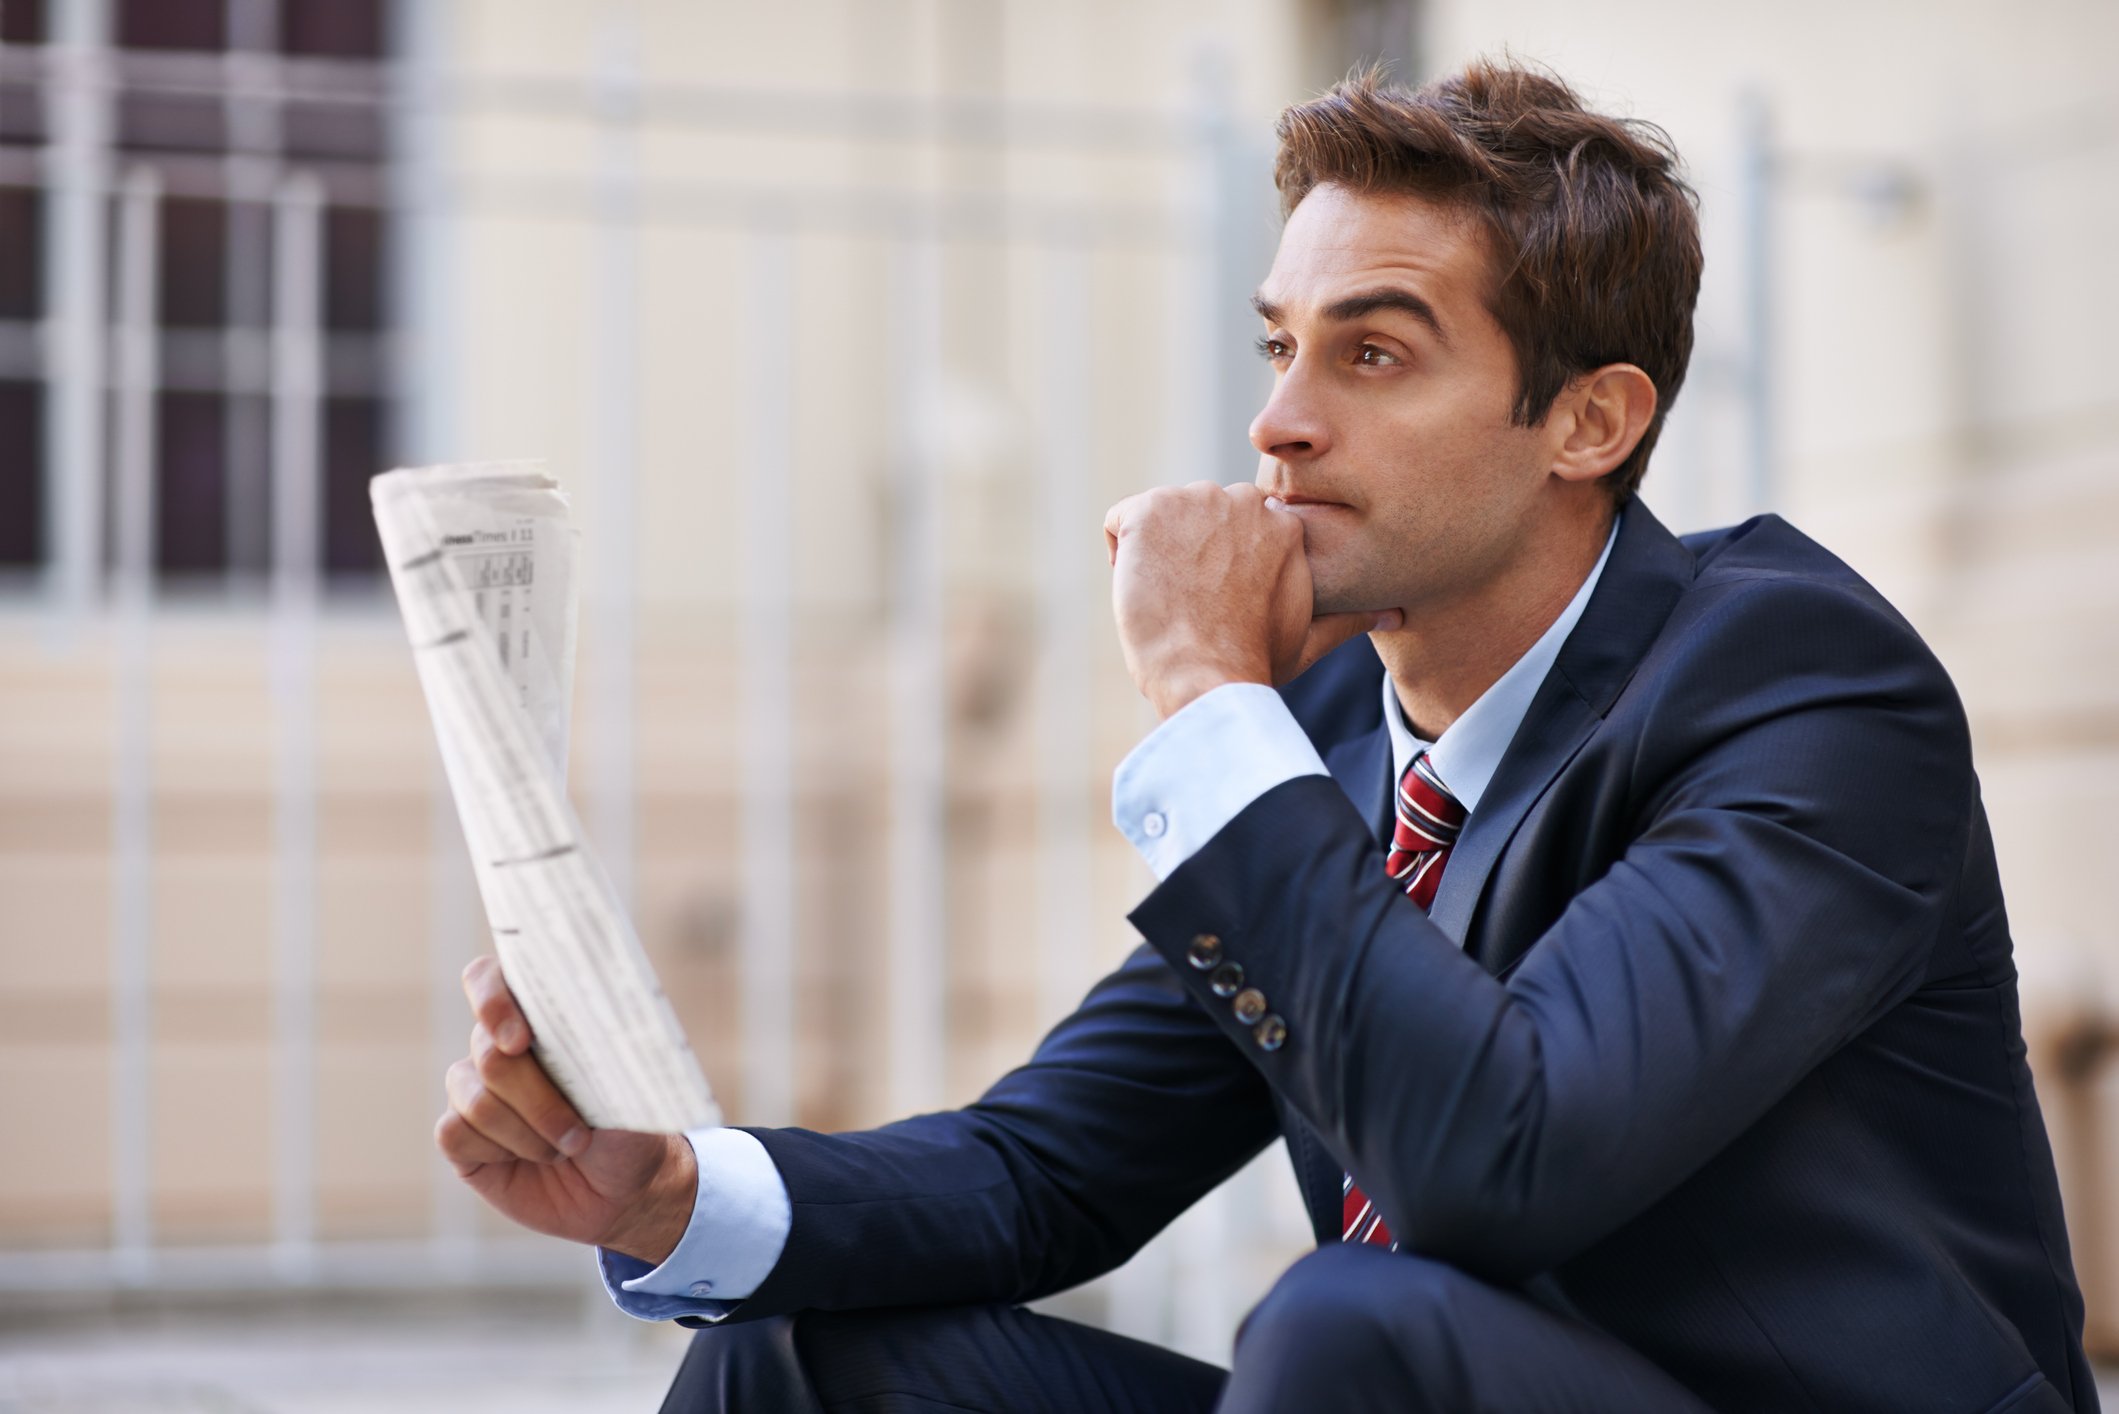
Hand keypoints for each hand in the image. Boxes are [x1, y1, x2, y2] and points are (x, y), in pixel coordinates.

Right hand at [435, 956, 695, 1264]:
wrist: (624, 1187)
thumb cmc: (630, 1125)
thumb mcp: (630, 1088)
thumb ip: (603, 1054)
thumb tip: (590, 1031)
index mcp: (537, 1018)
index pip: (489, 979)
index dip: (493, 1000)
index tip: (519, 1040)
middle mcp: (496, 1047)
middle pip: (490, 1056)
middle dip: (538, 1100)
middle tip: (578, 1134)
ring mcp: (473, 1090)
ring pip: (476, 1100)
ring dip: (528, 1135)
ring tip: (563, 1149)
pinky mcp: (459, 1137)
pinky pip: (455, 1134)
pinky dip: (499, 1153)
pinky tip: (526, 1161)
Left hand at [1103, 481, 1396, 717]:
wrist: (1207, 677)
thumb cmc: (1255, 663)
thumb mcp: (1310, 636)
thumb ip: (1350, 617)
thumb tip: (1395, 616)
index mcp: (1281, 523)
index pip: (1231, 532)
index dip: (1219, 574)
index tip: (1218, 608)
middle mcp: (1241, 499)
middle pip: (1194, 522)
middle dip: (1187, 559)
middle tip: (1194, 611)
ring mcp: (1193, 500)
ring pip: (1158, 523)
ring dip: (1155, 559)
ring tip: (1173, 605)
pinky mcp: (1149, 511)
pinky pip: (1118, 523)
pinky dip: (1121, 556)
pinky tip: (1144, 592)